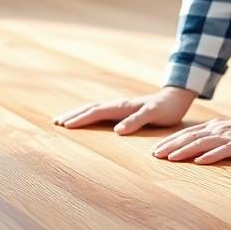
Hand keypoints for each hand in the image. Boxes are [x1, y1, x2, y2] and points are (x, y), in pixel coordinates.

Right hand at [52, 87, 195, 134]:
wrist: (175, 98)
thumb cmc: (166, 109)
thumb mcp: (153, 115)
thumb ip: (136, 121)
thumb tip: (117, 131)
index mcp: (121, 107)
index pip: (96, 112)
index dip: (80, 119)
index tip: (65, 125)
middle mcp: (117, 105)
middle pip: (90, 108)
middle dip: (73, 115)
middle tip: (56, 122)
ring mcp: (119, 107)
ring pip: (94, 109)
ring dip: (78, 114)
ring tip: (64, 120)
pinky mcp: (122, 110)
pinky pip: (101, 112)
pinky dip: (89, 115)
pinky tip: (85, 119)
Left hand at [151, 116, 230, 164]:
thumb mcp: (227, 133)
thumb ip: (212, 138)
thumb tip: (194, 149)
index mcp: (213, 127)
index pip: (187, 134)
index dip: (170, 141)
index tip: (155, 150)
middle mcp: (218, 129)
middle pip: (190, 137)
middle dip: (170, 146)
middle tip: (154, 155)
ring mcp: (229, 136)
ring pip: (202, 143)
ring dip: (185, 151)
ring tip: (170, 158)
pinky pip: (223, 150)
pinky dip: (211, 156)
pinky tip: (200, 161)